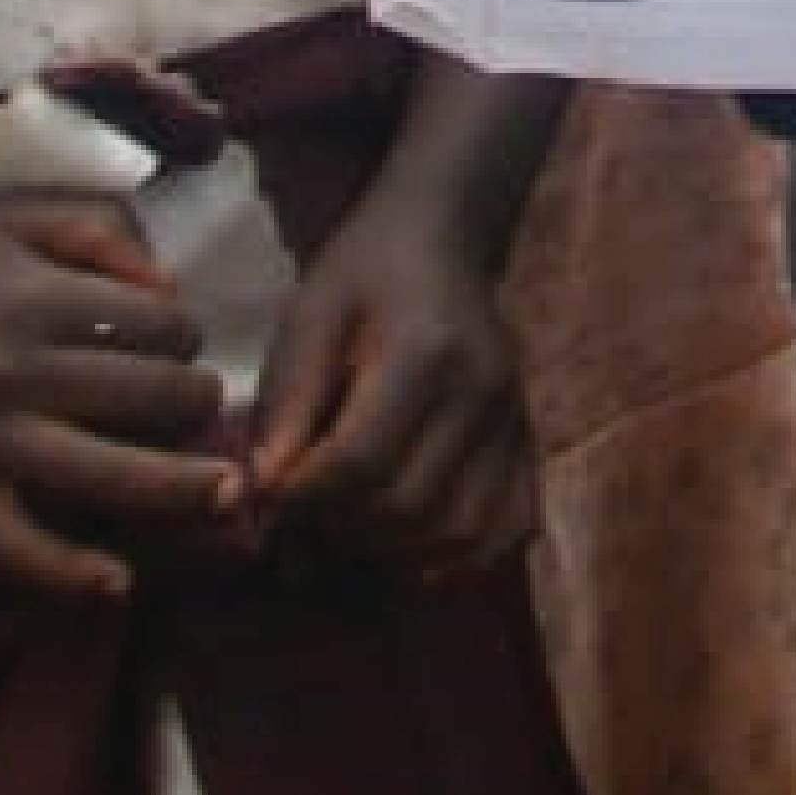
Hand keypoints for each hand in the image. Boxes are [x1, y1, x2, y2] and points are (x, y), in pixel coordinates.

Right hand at [0, 195, 240, 602]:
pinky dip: (62, 571)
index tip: (176, 342)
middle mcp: (14, 370)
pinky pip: (8, 544)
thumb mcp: (14, 216)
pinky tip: (114, 585)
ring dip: (176, 488)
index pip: (156, 325)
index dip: (185, 334)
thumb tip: (167, 285)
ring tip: (226, 493)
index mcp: (36, 297)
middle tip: (202, 404)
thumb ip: (97, 233)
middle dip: (196, 401)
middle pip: (144, 397)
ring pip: (100, 473)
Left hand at [237, 192, 534, 575]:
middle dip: (341, 526)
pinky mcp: (530, 438)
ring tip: (352, 524)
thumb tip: (266, 487)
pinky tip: (415, 547)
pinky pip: (511, 527)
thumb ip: (288, 400)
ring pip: (456, 531)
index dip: (302, 496)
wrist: (443, 236)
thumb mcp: (310, 317)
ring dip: (392, 550)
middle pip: (406, 506)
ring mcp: (515, 419)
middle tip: (306, 511)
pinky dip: (464, 558)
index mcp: (423, 352)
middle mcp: (482, 391)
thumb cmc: (363, 275)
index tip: (270, 493)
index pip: (360, 462)